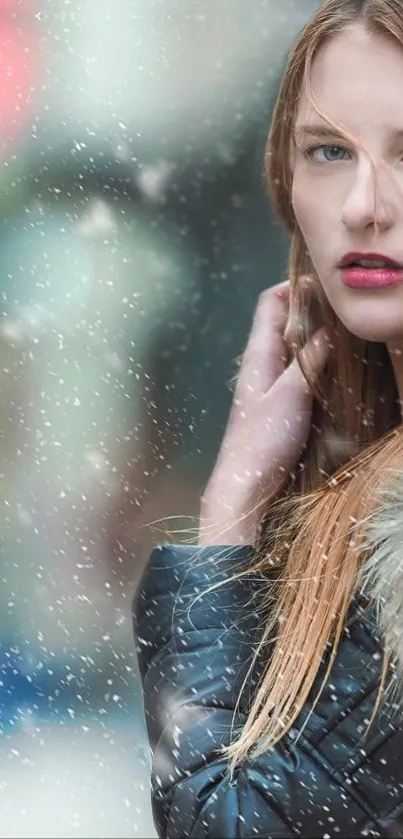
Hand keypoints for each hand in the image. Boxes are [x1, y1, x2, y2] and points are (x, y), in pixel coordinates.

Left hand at [198, 280, 329, 545]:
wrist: (245, 486)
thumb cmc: (261, 441)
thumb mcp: (290, 395)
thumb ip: (309, 361)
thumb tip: (328, 330)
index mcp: (258, 354)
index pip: (271, 302)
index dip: (294, 284)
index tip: (325, 280)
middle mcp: (263, 363)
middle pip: (286, 321)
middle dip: (313, 307)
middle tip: (345, 305)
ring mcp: (271, 384)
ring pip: (296, 346)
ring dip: (317, 335)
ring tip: (347, 329)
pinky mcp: (280, 404)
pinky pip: (301, 370)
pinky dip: (317, 361)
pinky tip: (338, 365)